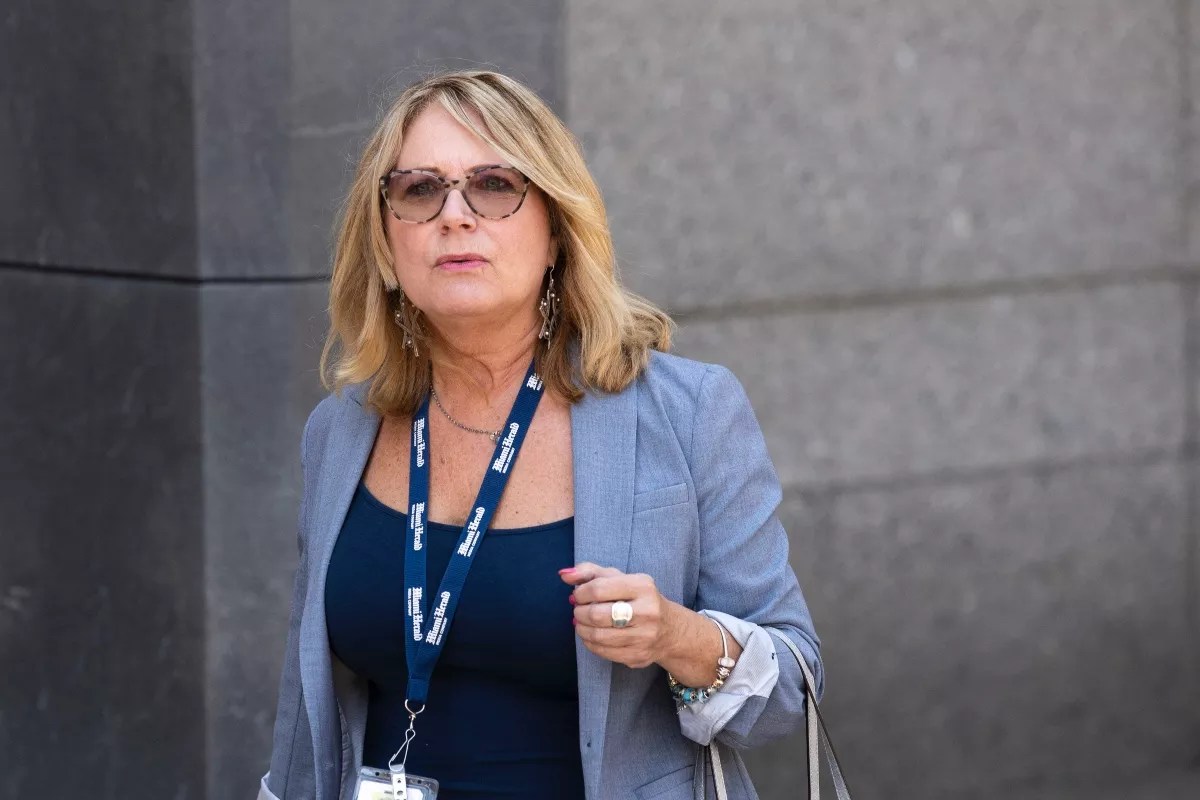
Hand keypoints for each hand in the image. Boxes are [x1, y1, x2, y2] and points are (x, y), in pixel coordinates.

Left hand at [559, 562, 675, 668]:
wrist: (671, 630)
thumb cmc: (639, 599)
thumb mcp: (620, 578)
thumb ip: (590, 572)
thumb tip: (564, 575)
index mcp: (643, 586)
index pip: (598, 588)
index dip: (580, 593)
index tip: (578, 595)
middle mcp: (647, 611)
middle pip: (596, 614)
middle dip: (579, 612)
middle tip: (578, 611)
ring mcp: (644, 636)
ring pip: (598, 636)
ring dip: (581, 629)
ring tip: (580, 623)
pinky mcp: (638, 655)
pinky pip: (603, 652)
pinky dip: (590, 643)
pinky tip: (590, 636)